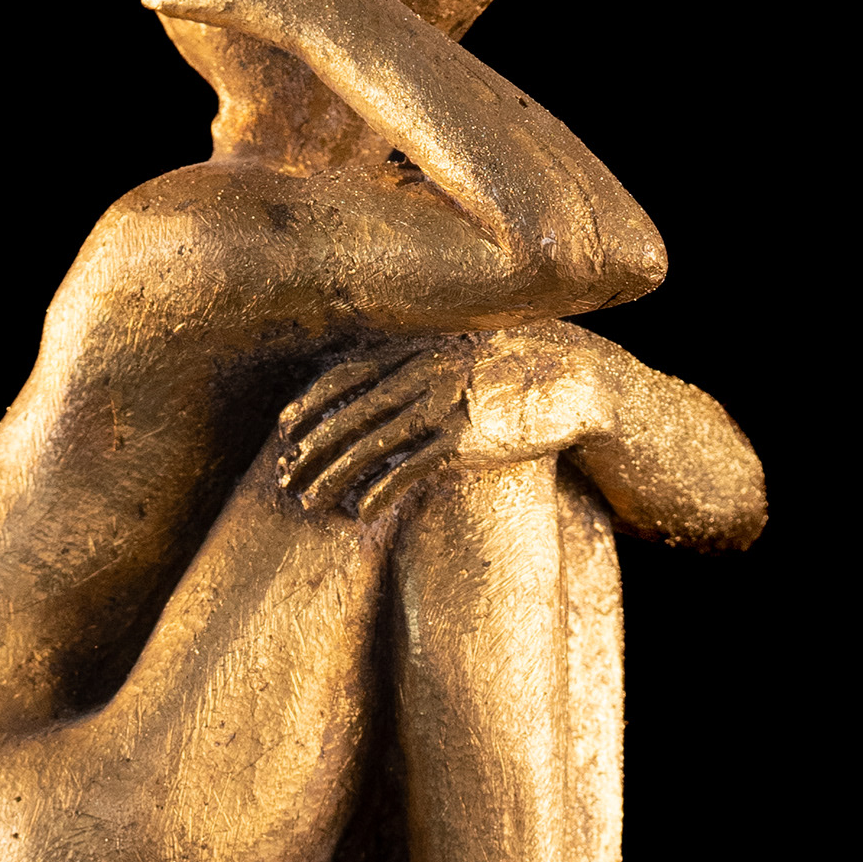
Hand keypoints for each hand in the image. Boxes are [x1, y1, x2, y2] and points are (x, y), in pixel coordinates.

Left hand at [272, 324, 616, 517]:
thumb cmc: (524, 371)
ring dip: (330, 475)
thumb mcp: (469, 353)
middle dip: (309, 447)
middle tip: (283, 474)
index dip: (311, 402)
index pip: (347, 374)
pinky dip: (378, 492)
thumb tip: (395, 388)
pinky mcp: (463, 440)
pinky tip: (358, 512)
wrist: (579, 382)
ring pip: (367, 444)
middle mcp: (422, 373)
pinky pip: (407, 470)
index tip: (284, 427)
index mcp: (419, 349)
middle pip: (347, 413)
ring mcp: (441, 406)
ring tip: (306, 500)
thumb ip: (429, 364)